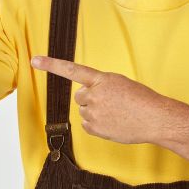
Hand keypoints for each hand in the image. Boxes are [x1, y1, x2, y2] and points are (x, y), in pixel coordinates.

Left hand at [30, 56, 169, 143]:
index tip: (34, 60)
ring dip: (96, 112)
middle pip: (79, 96)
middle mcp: (94, 94)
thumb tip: (86, 99)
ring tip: (116, 113)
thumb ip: (101, 86)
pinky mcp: (94, 128)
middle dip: (90, 99)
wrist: (154, 118)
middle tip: (110, 102)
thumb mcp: (121, 83)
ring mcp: (93, 112)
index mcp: (102, 79)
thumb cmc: (142, 100)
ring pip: (84, 111)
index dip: (51, 65)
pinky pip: (87, 125)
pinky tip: (113, 123)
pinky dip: (98, 125)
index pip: (72, 69)